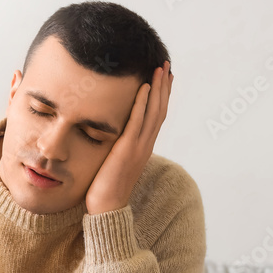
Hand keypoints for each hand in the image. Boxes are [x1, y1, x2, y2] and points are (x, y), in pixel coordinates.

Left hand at [85, 61, 173, 215]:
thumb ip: (119, 146)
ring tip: (160, 68)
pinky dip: (142, 103)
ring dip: (157, 88)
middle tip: (166, 64)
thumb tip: (114, 136)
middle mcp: (146, 144)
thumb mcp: (116, 161)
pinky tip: (144, 87)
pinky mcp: (127, 149)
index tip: (164, 77)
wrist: (107, 207)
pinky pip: (137, 122)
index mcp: (144, 146)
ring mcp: (139, 146)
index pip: (157, 115)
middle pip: (160, 109)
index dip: (162, 95)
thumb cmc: (106, 187)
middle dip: (164, 86)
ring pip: (153, 112)